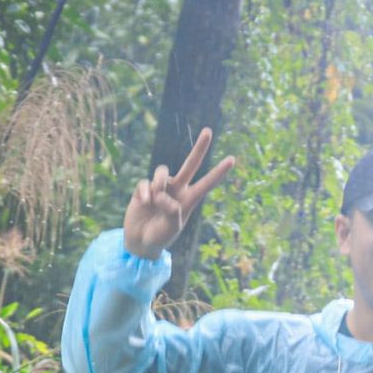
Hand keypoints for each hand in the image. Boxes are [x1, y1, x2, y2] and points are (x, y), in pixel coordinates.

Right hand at [123, 128, 234, 258]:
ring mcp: (161, 187)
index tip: (232, 159)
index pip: (206, 183)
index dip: (218, 172)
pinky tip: (144, 203)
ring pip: (162, 172)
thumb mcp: (172, 228)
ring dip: (159, 184)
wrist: (141, 241)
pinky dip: (145, 192)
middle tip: (208, 131)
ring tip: (154, 201)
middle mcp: (177, 189)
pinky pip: (145, 183)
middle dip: (199, 148)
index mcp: (189, 199)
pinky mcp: (144, 188)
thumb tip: (166, 197)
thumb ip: (173, 213)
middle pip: (190, 164)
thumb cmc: (161, 236)